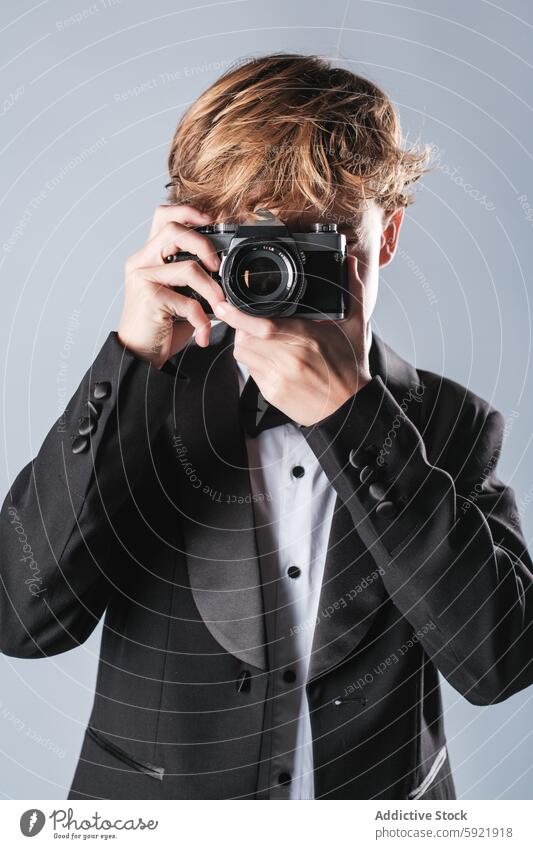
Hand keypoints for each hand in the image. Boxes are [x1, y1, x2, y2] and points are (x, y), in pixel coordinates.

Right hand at [118, 204, 224, 367]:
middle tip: (218, 266)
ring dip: (212, 289)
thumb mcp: (179, 295)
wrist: (139, 356)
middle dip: (204, 244)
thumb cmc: (161, 326)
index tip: (211, 220)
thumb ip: (194, 277)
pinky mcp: (149, 299)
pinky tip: (202, 334)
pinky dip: (202, 320)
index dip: (187, 211)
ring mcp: (142, 278)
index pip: (163, 216)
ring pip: (187, 268)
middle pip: (174, 230)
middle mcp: (141, 262)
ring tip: (220, 307)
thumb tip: (225, 268)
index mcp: (148, 256)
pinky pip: (188, 303)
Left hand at [214, 256, 370, 425]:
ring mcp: (279, 379)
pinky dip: (254, 362)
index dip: (238, 315)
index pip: (264, 326)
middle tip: (251, 321)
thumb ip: (353, 290)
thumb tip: (351, 261)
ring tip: (262, 340)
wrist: (349, 408)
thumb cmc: (350, 367)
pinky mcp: (272, 394)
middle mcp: (290, 359)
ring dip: (246, 343)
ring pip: (244, 354)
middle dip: (242, 327)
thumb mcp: (356, 326)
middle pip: (246, 338)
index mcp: (307, 338)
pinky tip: (271, 359)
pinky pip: (250, 372)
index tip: (223, 305)